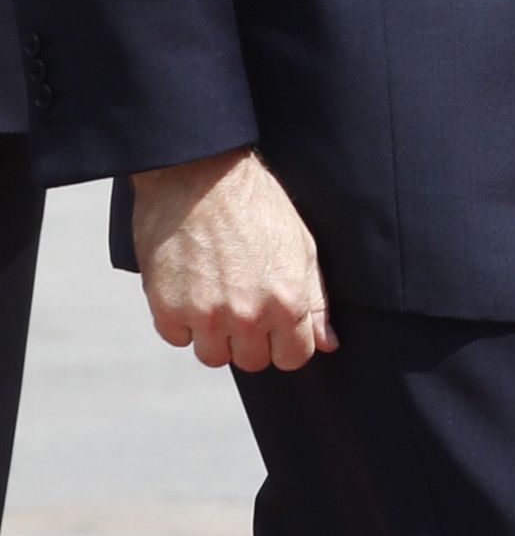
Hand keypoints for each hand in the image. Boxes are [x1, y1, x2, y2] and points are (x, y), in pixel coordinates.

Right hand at [131, 148, 337, 373]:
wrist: (198, 173)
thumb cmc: (255, 203)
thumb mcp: (301, 244)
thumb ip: (315, 300)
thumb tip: (327, 343)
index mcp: (286, 301)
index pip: (293, 358)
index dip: (286, 341)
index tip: (276, 323)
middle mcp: (246, 316)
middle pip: (252, 361)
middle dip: (251, 338)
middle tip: (243, 299)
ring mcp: (204, 316)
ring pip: (213, 356)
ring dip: (215, 333)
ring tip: (216, 292)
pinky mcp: (166, 309)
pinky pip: (177, 338)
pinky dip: (182, 319)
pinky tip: (190, 285)